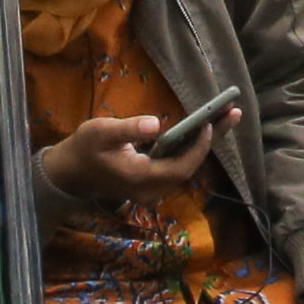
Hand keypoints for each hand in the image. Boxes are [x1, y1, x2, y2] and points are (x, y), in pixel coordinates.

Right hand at [38, 109, 217, 211]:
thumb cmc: (84, 149)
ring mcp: (152, 189)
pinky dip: (192, 147)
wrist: (70, 172)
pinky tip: (206, 127)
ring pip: (186, 166)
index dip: (198, 148)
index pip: (179, 168)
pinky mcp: (152, 182)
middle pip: (189, 167)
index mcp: (139, 179)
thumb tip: (154, 124)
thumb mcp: (100, 133)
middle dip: (212, 140)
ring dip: (206, 142)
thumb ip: (127, 129)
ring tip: (226, 115)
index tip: (210, 124)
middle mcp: (151, 190)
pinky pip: (178, 165)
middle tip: (234, 113)